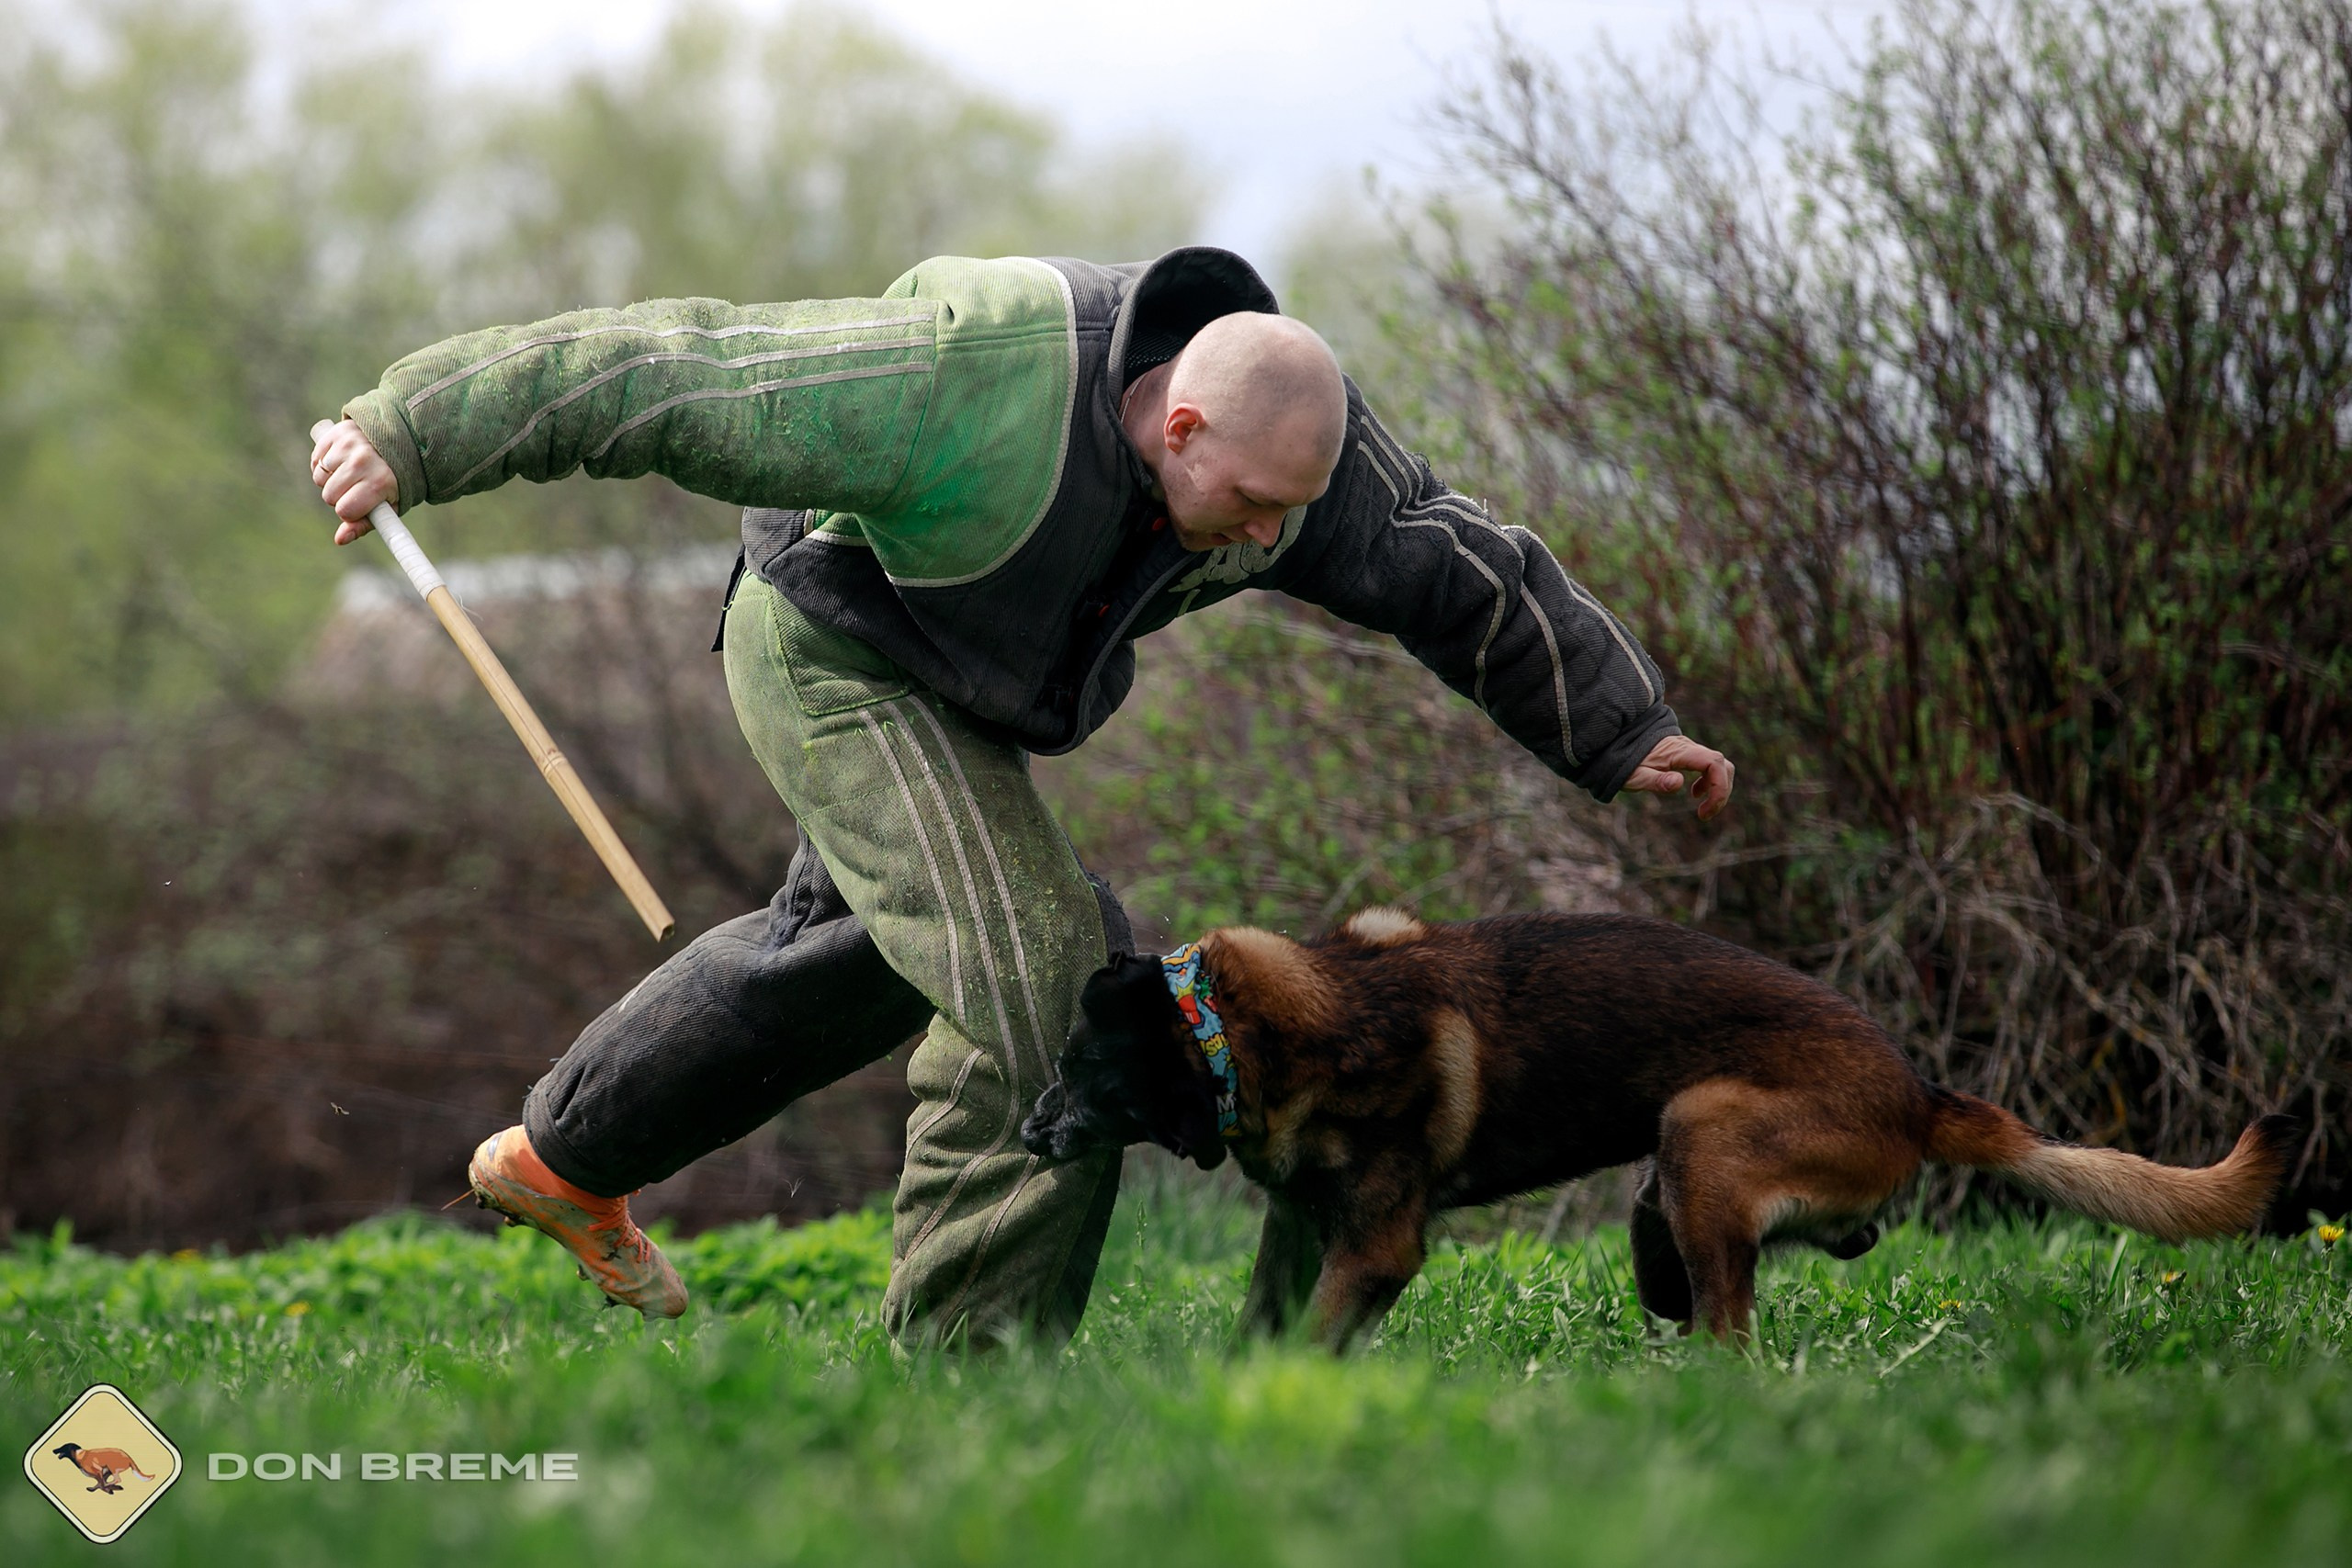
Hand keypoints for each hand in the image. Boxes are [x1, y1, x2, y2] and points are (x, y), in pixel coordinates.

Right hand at [308, 419, 397, 543]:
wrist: (401, 442)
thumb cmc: (392, 480)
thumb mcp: (387, 505)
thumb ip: (363, 524)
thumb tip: (340, 539)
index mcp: (380, 482)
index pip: (344, 510)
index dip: (349, 512)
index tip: (360, 504)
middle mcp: (363, 461)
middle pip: (329, 496)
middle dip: (339, 497)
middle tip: (356, 487)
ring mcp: (349, 444)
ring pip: (320, 478)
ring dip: (331, 480)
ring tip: (350, 473)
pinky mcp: (337, 433)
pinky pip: (315, 460)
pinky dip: (323, 465)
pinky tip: (340, 462)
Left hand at [1623, 734, 1735, 819]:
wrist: (1618, 740)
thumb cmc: (1624, 760)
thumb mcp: (1634, 775)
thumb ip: (1656, 780)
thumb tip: (1679, 783)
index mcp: (1679, 752)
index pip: (1714, 763)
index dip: (1719, 787)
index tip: (1705, 810)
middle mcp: (1688, 748)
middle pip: (1723, 765)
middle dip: (1721, 792)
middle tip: (1705, 814)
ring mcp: (1690, 750)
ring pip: (1719, 765)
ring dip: (1718, 788)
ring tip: (1702, 809)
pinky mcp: (1688, 754)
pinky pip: (1710, 766)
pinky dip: (1710, 782)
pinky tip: (1695, 793)